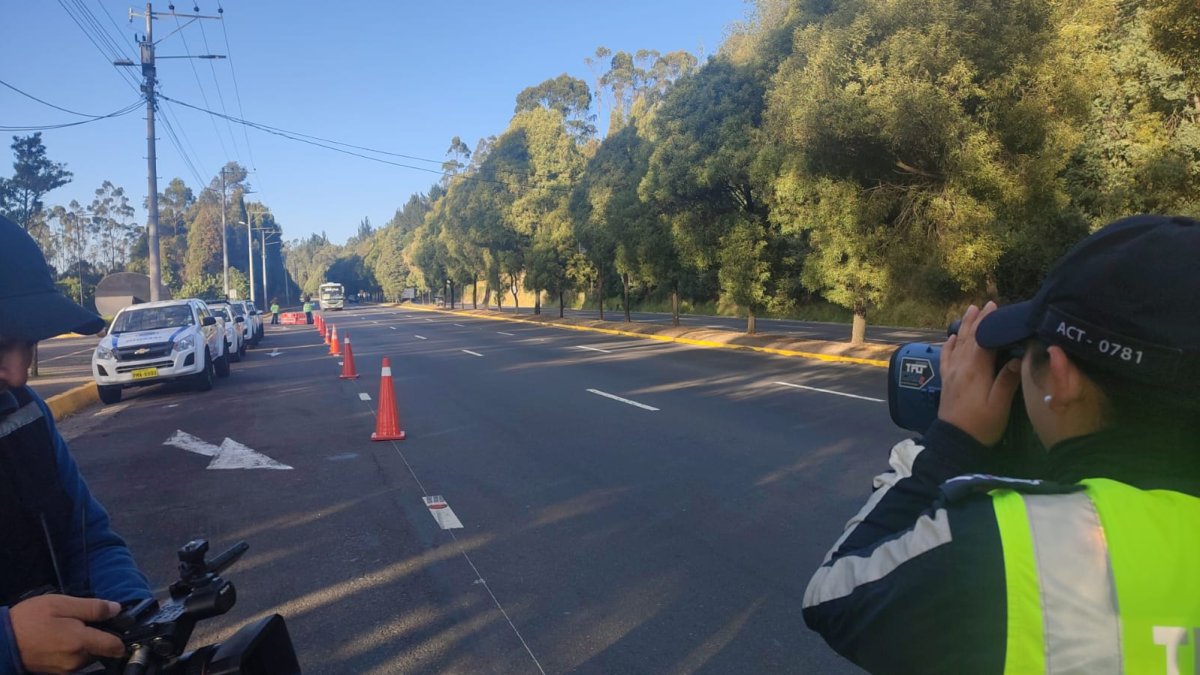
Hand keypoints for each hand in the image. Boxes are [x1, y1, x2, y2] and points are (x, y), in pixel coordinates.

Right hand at [10, 594, 125, 672]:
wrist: (2, 641)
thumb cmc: (31, 619)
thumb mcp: (62, 604)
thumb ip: (92, 608)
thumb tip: (116, 609)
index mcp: (81, 643)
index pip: (116, 646)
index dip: (121, 635)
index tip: (118, 624)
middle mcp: (78, 661)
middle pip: (103, 650)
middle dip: (99, 635)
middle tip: (83, 620)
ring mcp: (67, 669)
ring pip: (89, 655)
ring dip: (86, 643)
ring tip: (69, 627)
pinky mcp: (58, 672)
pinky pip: (76, 660)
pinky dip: (74, 649)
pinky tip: (61, 638)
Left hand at [937, 302, 1022, 445]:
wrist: (955, 441)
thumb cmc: (981, 424)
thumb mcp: (999, 404)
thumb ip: (1007, 380)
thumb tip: (1018, 358)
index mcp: (975, 370)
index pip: (982, 339)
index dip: (988, 322)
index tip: (995, 306)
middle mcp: (960, 367)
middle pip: (969, 337)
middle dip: (977, 319)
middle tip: (985, 303)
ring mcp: (951, 373)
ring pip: (957, 344)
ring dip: (963, 327)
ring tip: (969, 311)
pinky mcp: (946, 381)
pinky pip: (946, 357)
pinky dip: (949, 345)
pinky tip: (950, 338)